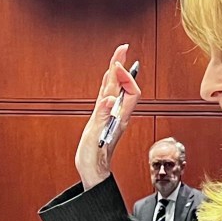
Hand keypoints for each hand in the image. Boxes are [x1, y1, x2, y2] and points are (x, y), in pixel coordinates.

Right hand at [75, 43, 141, 190]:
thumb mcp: (97, 137)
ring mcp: (110, 117)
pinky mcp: (102, 120)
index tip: (118, 65)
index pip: (129, 91)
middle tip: (122, 49)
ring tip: (117, 58)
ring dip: (116, 73)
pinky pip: (106, 98)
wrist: (93, 171)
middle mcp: (116, 115)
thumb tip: (109, 99)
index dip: (125, 77)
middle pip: (122, 86)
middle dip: (121, 66)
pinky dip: (107, 85)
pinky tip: (107, 80)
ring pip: (115, 90)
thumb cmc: (95, 159)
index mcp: (118, 117)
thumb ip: (102, 117)